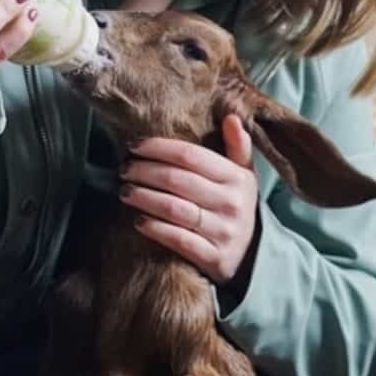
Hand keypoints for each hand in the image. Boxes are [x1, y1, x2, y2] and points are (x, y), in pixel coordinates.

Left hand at [120, 115, 257, 284]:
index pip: (191, 156)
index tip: (134, 145)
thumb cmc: (236, 206)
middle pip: (177, 180)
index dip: (158, 148)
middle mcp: (231, 203)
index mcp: (237, 178)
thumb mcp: (244, 176)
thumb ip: (238, 146)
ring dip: (143, 198)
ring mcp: (223, 232)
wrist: (251, 256)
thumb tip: (231, 117)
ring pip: (174, 209)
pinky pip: (178, 240)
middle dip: (144, 172)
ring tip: (124, 192)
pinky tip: (138, 221)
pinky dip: (155, 229)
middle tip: (123, 169)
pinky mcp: (214, 258)